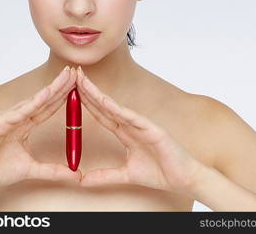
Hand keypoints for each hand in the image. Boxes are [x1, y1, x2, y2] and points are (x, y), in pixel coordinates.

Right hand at [0, 66, 81, 195]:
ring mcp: (6, 119)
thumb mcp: (33, 169)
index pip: (48, 107)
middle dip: (60, 85)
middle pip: (43, 99)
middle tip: (75, 72)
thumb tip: (77, 176)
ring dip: (50, 89)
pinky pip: (17, 113)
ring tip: (65, 77)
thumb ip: (54, 171)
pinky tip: (45, 93)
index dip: (63, 96)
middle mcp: (17, 118)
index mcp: (25, 125)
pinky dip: (32, 103)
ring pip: (33, 101)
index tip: (78, 85)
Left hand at [76, 66, 204, 195]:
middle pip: (105, 106)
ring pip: (115, 107)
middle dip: (88, 90)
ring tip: (83, 81)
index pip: (102, 114)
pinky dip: (118, 109)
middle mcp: (131, 125)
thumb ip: (104, 176)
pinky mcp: (153, 129)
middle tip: (73, 75)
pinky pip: (132, 118)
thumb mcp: (125, 175)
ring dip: (98, 94)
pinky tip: (104, 101)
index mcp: (126, 133)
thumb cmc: (160, 173)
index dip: (87, 103)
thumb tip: (82, 180)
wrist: (183, 179)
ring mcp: (142, 125)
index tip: (72, 92)